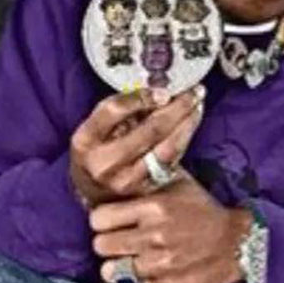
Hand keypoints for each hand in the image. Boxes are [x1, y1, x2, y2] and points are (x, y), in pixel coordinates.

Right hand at [69, 87, 205, 208]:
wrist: (94, 192)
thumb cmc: (97, 151)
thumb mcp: (97, 127)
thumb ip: (122, 110)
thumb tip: (159, 91)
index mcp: (86, 141)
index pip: (114, 110)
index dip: (142, 97)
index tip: (163, 90)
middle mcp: (105, 163)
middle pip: (149, 129)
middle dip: (177, 107)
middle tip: (194, 92)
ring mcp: (127, 180)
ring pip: (166, 147)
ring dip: (187, 123)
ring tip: (197, 106)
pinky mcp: (145, 189)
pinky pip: (172, 161)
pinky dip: (184, 140)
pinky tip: (190, 125)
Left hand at [91, 174, 252, 282]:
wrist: (239, 242)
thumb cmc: (204, 210)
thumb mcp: (179, 182)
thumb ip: (150, 172)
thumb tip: (126, 159)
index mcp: (153, 208)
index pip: (99, 218)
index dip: (101, 220)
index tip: (110, 222)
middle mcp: (154, 236)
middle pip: (101, 245)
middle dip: (107, 243)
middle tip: (118, 241)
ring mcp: (160, 265)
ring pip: (111, 271)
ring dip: (117, 266)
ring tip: (127, 260)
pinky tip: (137, 277)